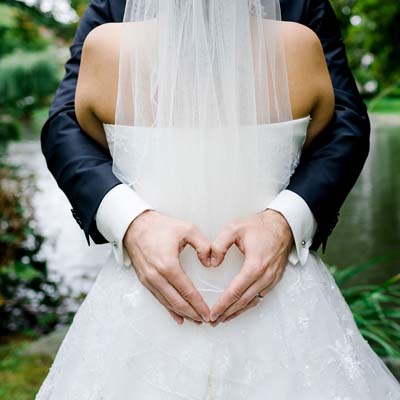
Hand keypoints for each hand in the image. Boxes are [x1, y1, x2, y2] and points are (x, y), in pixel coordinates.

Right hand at [123, 210, 211, 324]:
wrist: (135, 225)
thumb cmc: (160, 226)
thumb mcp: (188, 229)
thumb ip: (204, 245)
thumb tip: (210, 263)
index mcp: (168, 265)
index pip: (187, 291)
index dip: (198, 304)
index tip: (208, 313)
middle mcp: (156, 276)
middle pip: (177, 302)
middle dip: (192, 313)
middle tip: (205, 320)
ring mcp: (149, 280)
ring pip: (167, 303)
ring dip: (182, 313)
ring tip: (195, 320)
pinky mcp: (144, 280)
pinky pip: (159, 298)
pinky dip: (169, 309)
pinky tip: (178, 317)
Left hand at [209, 209, 292, 324]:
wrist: (283, 224)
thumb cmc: (259, 226)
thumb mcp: (234, 228)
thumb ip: (219, 245)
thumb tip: (212, 263)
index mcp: (254, 265)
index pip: (235, 291)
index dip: (223, 304)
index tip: (212, 313)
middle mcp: (265, 276)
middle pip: (243, 301)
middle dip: (227, 313)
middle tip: (213, 321)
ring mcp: (271, 279)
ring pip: (252, 302)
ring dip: (238, 311)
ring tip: (223, 318)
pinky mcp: (274, 279)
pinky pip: (260, 296)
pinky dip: (248, 304)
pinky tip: (239, 307)